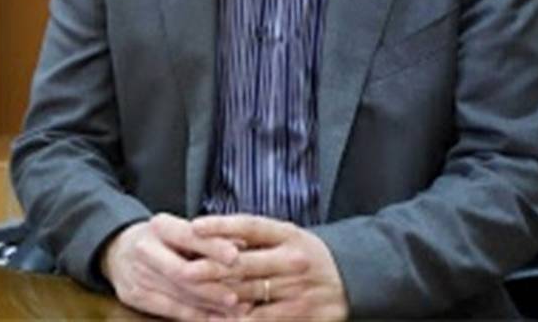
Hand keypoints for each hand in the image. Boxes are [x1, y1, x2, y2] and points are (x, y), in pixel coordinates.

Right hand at [101, 212, 249, 319]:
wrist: (116, 249)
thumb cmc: (159, 239)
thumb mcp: (179, 228)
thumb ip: (208, 237)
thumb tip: (244, 245)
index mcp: (159, 226)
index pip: (188, 235)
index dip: (212, 246)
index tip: (236, 256)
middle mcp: (145, 249)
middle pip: (182, 272)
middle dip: (212, 286)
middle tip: (239, 296)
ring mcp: (138, 275)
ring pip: (179, 295)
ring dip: (209, 306)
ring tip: (236, 311)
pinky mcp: (135, 297)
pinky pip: (170, 311)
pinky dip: (196, 317)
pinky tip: (216, 320)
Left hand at [192, 214, 348, 320]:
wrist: (352, 279)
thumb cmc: (306, 254)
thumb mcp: (287, 237)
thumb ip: (253, 238)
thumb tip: (209, 233)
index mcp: (288, 234)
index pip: (250, 226)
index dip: (222, 226)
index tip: (195, 226)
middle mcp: (293, 260)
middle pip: (246, 264)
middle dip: (213, 268)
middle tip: (185, 271)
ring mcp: (298, 289)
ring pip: (251, 294)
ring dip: (220, 297)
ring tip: (192, 296)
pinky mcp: (301, 315)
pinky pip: (263, 319)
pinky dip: (239, 319)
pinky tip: (218, 318)